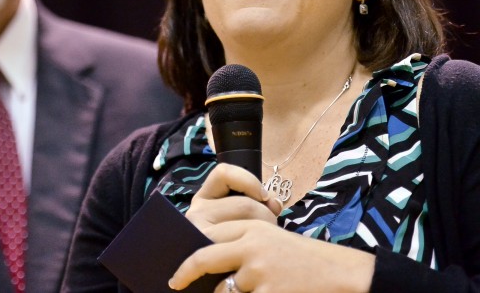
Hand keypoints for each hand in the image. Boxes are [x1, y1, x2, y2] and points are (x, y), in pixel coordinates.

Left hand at [170, 164, 373, 291]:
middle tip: (175, 282)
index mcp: (253, 227)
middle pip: (204, 258)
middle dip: (186, 271)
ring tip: (254, 287)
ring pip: (223, 288)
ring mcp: (259, 271)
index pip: (209, 236)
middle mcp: (252, 245)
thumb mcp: (270, 240)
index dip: (191, 251)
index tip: (178, 266)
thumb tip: (205, 260)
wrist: (339, 274)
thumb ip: (240, 243)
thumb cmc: (300, 259)